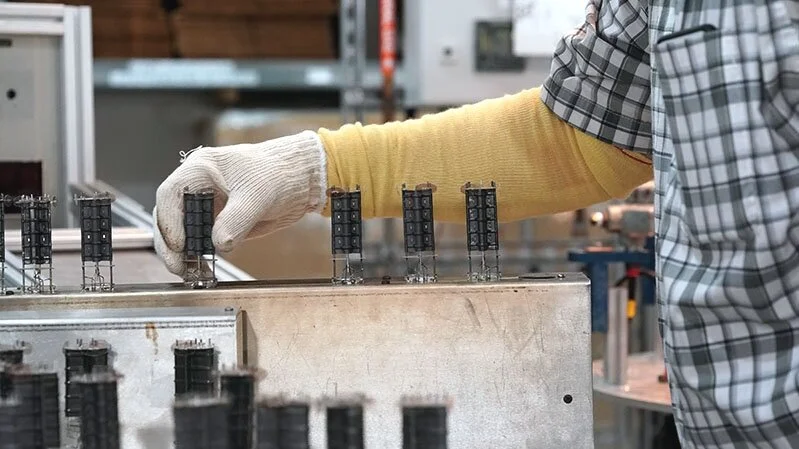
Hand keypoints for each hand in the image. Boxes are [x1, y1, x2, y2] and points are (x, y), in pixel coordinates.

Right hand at [153, 131, 327, 275]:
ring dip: (182, 254)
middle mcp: (196, 188)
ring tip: (192, 273)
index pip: (170, 195)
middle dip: (170, 244)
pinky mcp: (216, 224)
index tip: (180, 243)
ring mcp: (204, 207)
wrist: (298, 181)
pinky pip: (199, 243)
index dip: (170, 220)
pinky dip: (198, 258)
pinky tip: (203, 271)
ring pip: (180, 232)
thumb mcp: (257, 196)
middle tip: (180, 267)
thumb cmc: (277, 173)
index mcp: (200, 170)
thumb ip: (236, 220)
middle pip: (168, 216)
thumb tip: (219, 244)